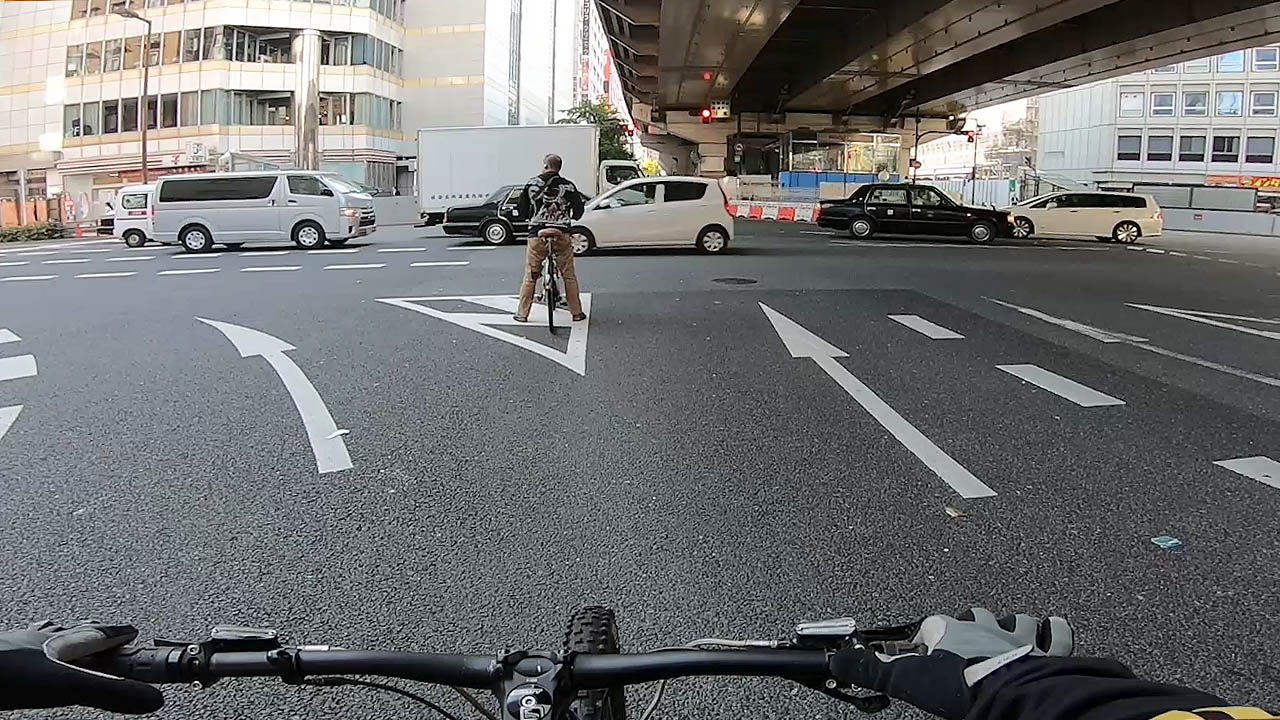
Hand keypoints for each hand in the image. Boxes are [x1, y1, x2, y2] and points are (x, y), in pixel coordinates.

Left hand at [0, 621, 163, 713]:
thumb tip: (152, 699)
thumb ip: (110, 693)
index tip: (133, 633)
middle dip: (93, 632)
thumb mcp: (66, 687)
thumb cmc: (7, 675)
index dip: (117, 634)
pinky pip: (18, 650)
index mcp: (62, 642)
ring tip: (64, 638)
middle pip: (72, 631)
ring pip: (42, 637)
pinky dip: (29, 654)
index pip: (98, 634)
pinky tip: (22, 662)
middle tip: (107, 635)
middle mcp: (39, 640)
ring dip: (59, 637)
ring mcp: (14, 649)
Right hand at [830, 609, 1072, 719]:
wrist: (1010, 693)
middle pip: (974, 615)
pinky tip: (1054, 628)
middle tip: (968, 634)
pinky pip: (1056, 632)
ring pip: (1014, 619)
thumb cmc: (960, 685)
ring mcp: (1017, 636)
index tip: (923, 647)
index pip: (931, 626)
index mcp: (950, 630)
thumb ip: (872, 669)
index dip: (927, 637)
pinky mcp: (1047, 650)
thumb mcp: (907, 679)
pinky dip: (1055, 630)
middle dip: (971, 622)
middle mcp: (983, 626)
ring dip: (1012, 624)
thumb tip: (838, 662)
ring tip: (1010, 628)